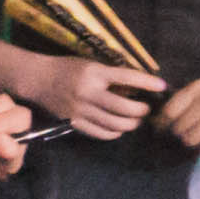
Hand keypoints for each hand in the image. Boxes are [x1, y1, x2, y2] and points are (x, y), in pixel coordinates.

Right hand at [30, 56, 160, 137]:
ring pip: (114, 123)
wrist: (38, 79)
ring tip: (136, 120)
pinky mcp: (73, 123)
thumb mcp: (90, 64)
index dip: (146, 83)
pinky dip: (114, 133)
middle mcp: (87, 92)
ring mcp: (80, 110)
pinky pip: (100, 133)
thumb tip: (136, 88)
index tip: (161, 86)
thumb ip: (110, 76)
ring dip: (130, 124)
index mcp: (93, 73)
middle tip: (147, 109)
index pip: (126, 78)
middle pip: (123, 107)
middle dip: (141, 110)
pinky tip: (119, 128)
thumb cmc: (67, 68)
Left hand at [151, 75, 199, 152]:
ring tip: (189, 133)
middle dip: (172, 131)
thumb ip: (180, 99)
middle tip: (172, 131)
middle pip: (178, 127)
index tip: (156, 126)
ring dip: (186, 138)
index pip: (170, 111)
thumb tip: (158, 119)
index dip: (160, 122)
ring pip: (189, 139)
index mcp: (198, 88)